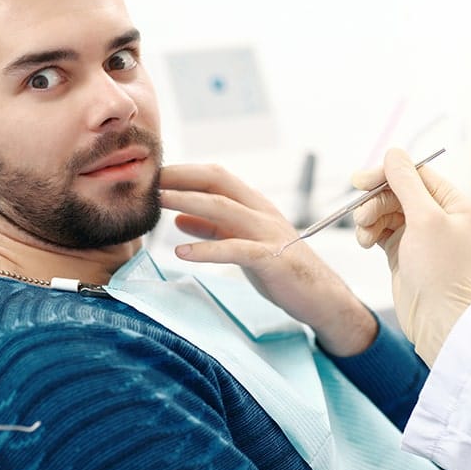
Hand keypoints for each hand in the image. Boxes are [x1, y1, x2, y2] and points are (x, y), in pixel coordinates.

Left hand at [159, 163, 376, 355]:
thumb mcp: (243, 243)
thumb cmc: (281, 270)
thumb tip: (178, 218)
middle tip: (149, 180)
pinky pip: (234, 249)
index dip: (185, 171)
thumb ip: (214, 229)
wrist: (321, 297)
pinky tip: (181, 252)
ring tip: (158, 202)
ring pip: (224, 208)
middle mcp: (262, 212)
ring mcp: (268, 233)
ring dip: (188, 202)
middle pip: (218, 182)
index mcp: (255, 205)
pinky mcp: (272, 260)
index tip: (154, 174)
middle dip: (182, 177)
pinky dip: (206, 249)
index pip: (217, 176)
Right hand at [352, 149, 470, 365]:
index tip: (361, 181)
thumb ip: (406, 182)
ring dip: (369, 219)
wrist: (435, 318)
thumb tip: (393, 152)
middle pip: (396, 191)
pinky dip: (369, 232)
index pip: (415, 174)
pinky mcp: (402, 249)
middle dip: (375, 202)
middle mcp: (438, 215)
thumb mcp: (424, 219)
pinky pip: (379, 228)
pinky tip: (366, 243)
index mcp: (453, 203)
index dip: (387, 175)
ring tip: (364, 235)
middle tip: (360, 216)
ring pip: (384, 210)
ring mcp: (419, 233)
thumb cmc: (438, 271)